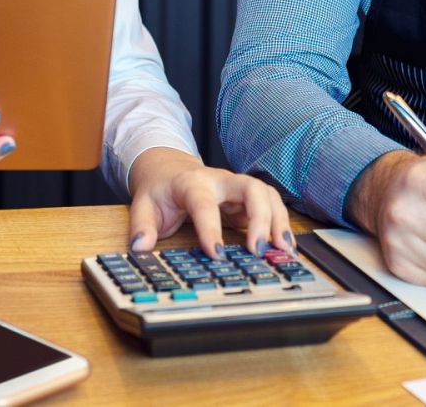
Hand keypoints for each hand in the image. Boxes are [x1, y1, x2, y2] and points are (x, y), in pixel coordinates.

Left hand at [126, 147, 290, 257]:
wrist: (170, 170)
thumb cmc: (160, 191)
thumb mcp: (143, 205)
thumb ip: (141, 226)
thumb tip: (140, 247)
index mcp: (193, 183)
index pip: (205, 204)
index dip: (211, 229)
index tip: (217, 254)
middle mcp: (222, 181)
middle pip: (251, 189)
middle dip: (260, 218)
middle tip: (258, 250)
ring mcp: (238, 188)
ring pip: (267, 194)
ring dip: (278, 221)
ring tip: (284, 249)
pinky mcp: (248, 199)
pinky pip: (271, 206)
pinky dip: (281, 224)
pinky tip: (285, 246)